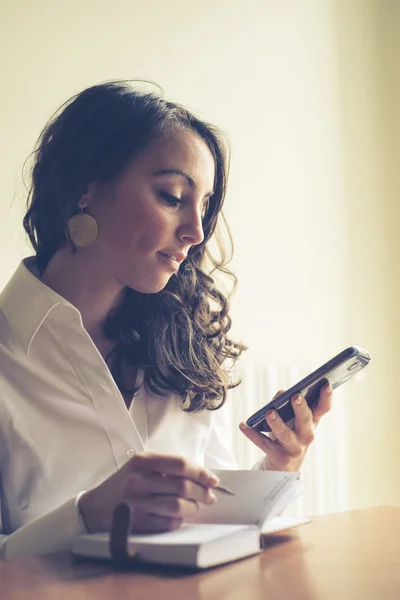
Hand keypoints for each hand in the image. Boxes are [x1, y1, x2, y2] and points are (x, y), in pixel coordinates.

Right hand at [78, 452, 218, 533]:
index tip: (213, 480)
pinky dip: (179, 520)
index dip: (201, 472)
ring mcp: (137, 503)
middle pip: (182, 486)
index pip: (180, 464)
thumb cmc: (124, 484)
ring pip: (178, 506)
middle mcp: (138, 480)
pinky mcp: (137, 523)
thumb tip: (200, 476)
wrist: (94, 508)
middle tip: (209, 496)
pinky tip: (178, 517)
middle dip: (202, 492)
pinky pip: (168, 523)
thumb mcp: (140, 466)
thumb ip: (166, 467)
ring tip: (194, 506)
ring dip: (193, 508)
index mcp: (142, 461)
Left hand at [239, 382, 332, 471]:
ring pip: (285, 434)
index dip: (326, 397)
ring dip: (277, 422)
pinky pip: (264, 444)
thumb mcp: (290, 419)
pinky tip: (243, 425)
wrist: (281, 465)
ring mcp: (295, 448)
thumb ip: (285, 403)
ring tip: (269, 412)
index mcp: (312, 422)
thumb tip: (281, 394)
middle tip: (295, 396)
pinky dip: (252, 434)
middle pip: (305, 420)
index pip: (323, 408)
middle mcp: (307, 435)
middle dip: (300, 408)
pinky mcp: (280, 458)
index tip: (326, 384)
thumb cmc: (288, 434)